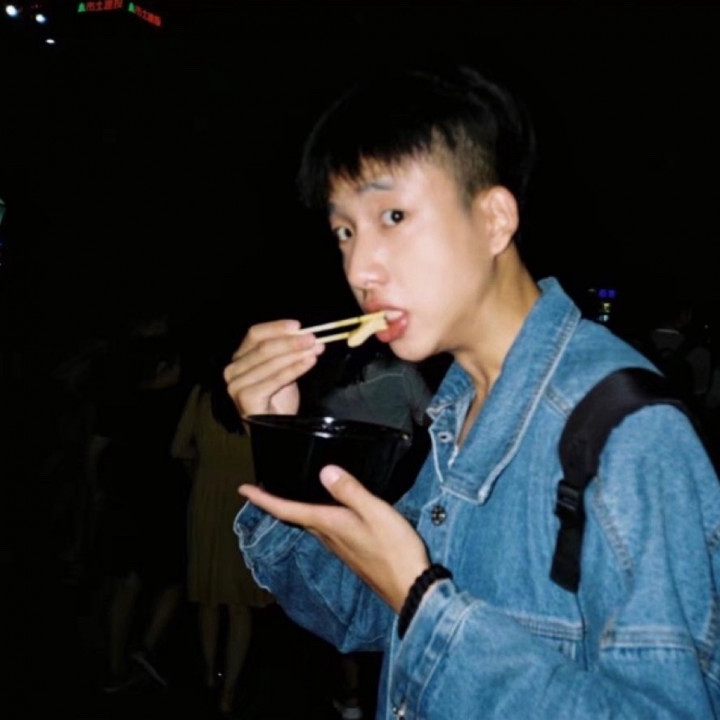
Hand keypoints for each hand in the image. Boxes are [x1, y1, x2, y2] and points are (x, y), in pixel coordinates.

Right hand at [223, 319, 324, 417]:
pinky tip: (309, 363)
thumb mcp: (283, 370)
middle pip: (263, 348)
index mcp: (240, 358)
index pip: (255, 335)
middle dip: (291, 341)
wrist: (276, 430)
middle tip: (312, 338)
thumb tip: (307, 336)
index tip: (297, 326)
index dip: (276, 328)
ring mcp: (236, 385)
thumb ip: (289, 353)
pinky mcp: (245, 397)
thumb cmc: (278, 401)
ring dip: (296, 354)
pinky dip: (294, 369)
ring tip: (315, 350)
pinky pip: (274, 379)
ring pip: (270, 362)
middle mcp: (233, 370)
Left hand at [239, 465, 429, 611]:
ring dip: (296, 508)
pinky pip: (326, 528)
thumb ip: (350, 490)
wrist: (411, 587)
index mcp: (329, 524)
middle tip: (264, 487)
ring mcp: (339, 546)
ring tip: (291, 493)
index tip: (243, 490)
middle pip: (295, 516)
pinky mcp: (352, 551)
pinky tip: (327, 510)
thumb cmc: (394, 549)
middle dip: (277, 502)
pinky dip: (316, 515)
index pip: (287, 510)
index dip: (264, 499)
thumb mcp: (375, 512)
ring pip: (310, 523)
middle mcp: (328, 536)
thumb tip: (324, 470)